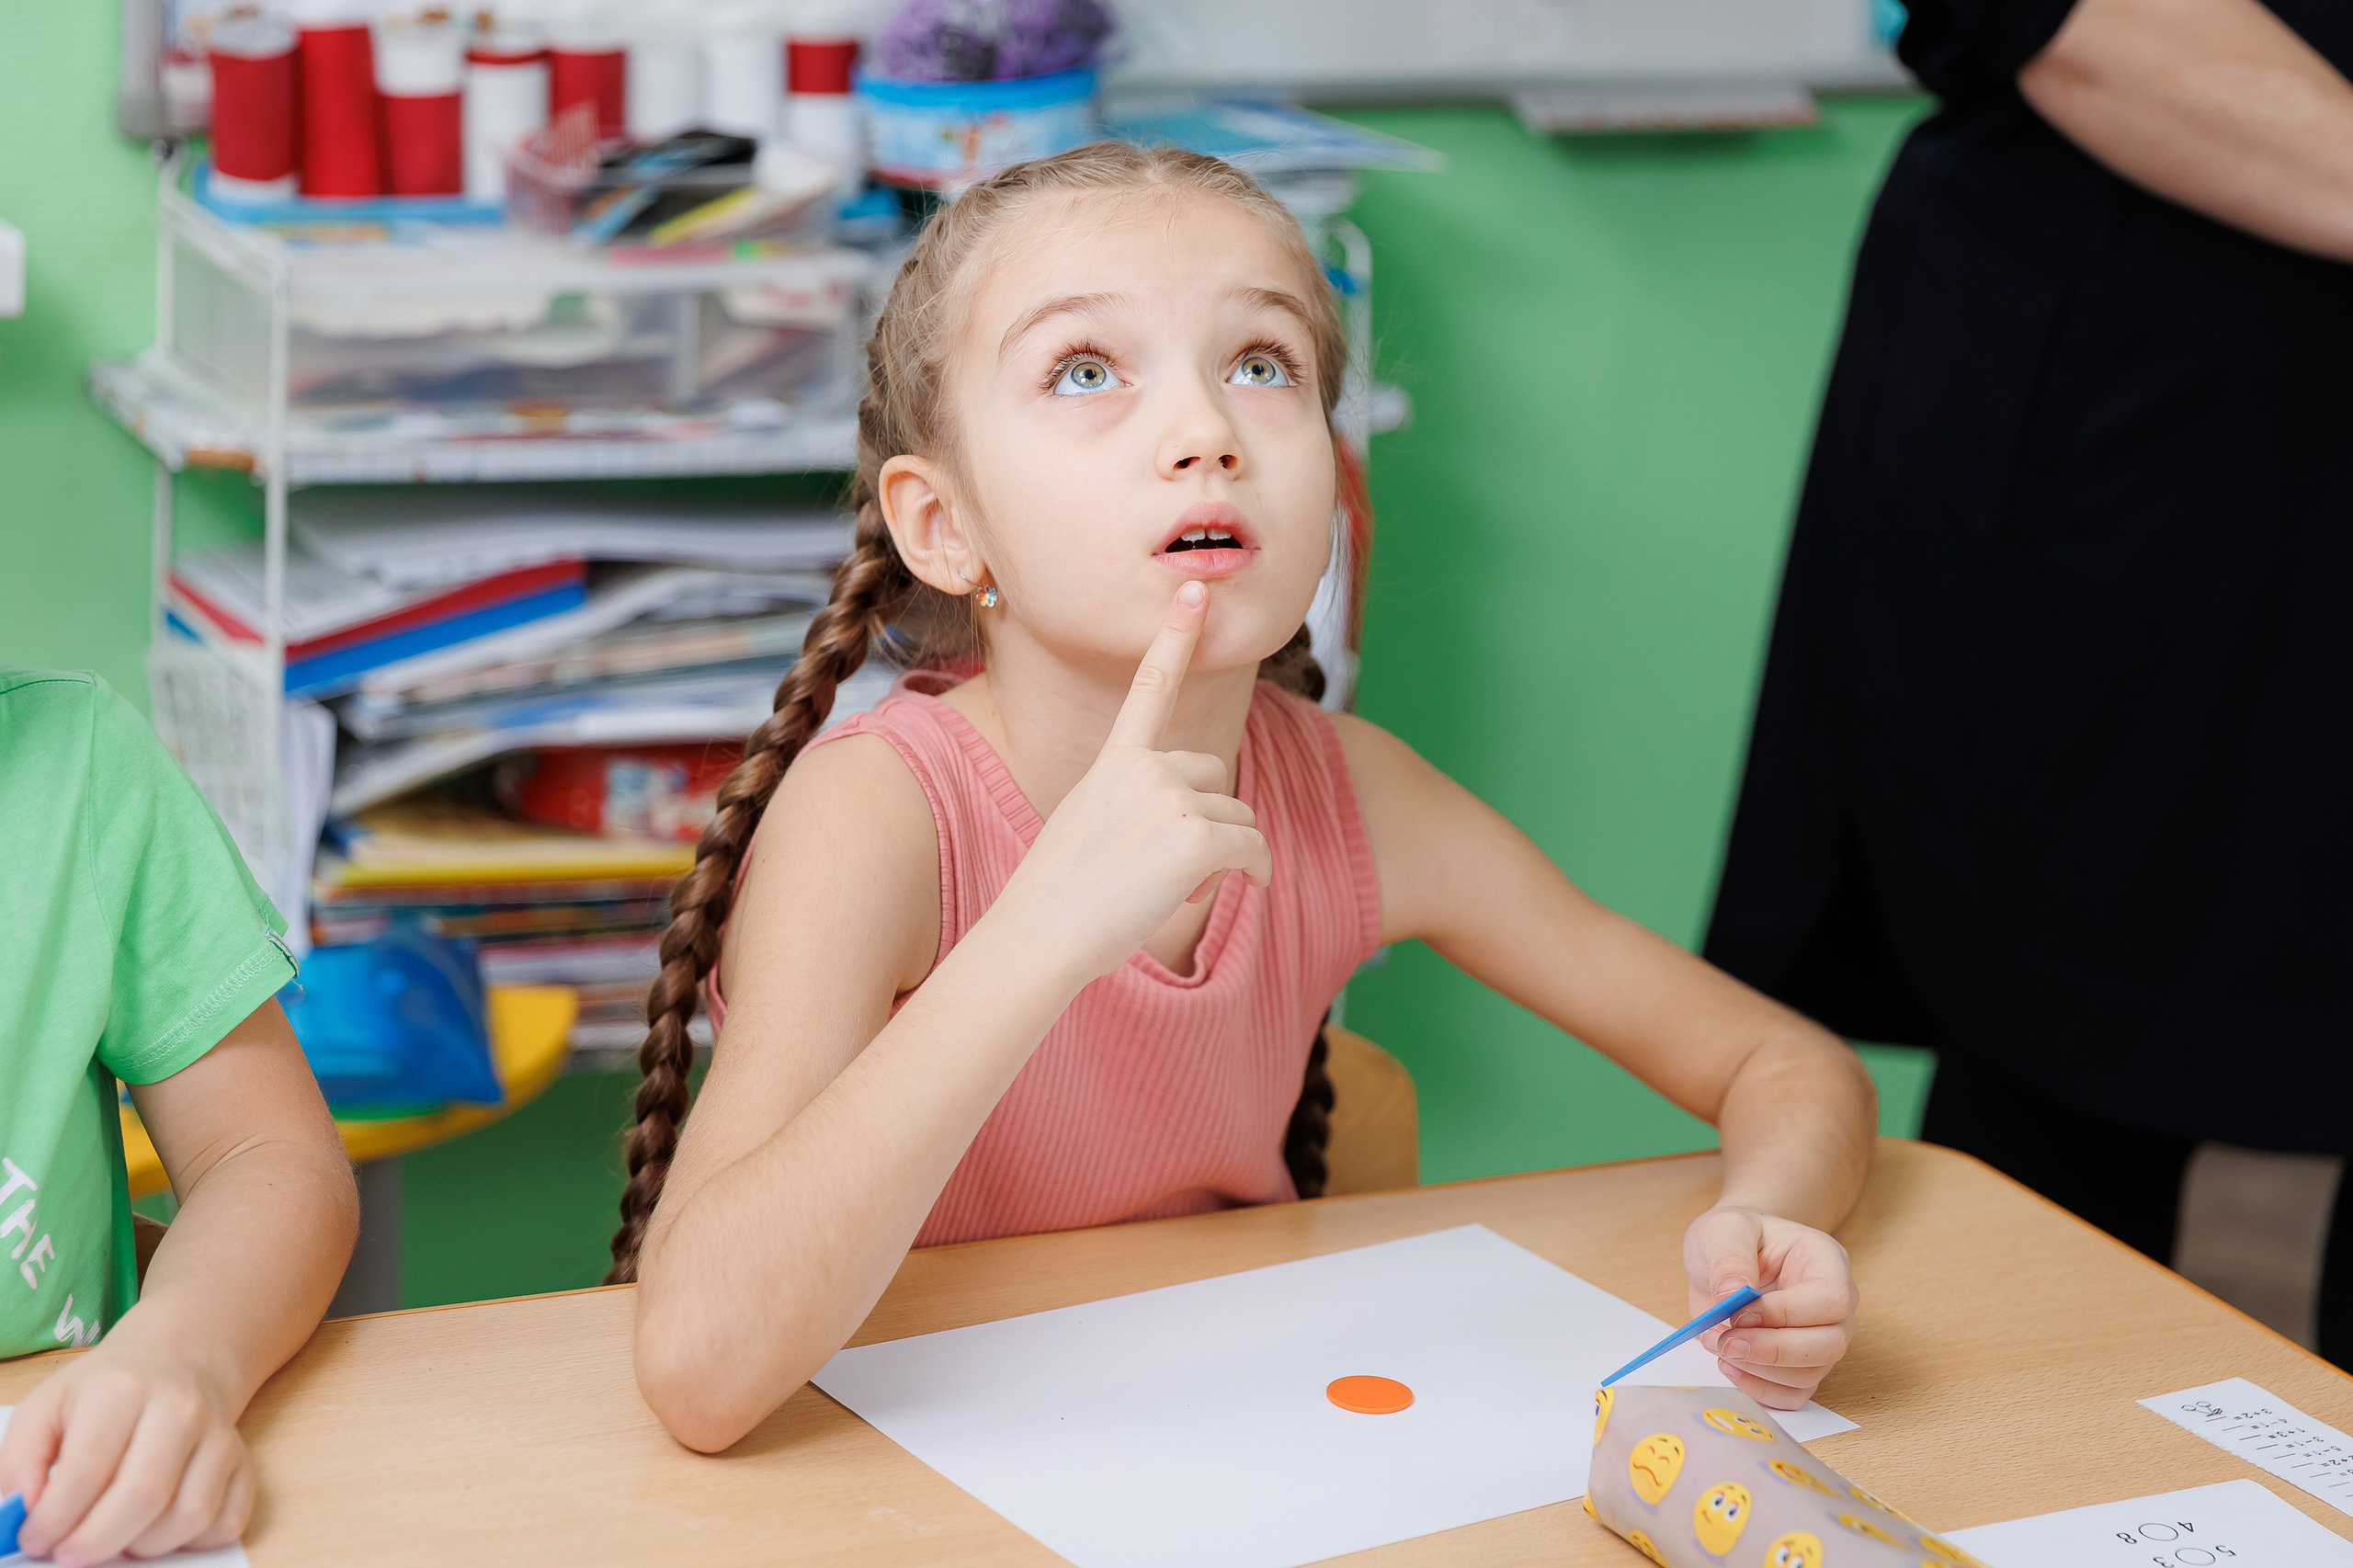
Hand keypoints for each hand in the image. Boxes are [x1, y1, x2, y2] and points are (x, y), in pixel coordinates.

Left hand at [0, 1335, 254, 1564]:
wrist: (179, 1360)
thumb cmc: (105, 1391)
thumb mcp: (48, 1405)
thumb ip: (18, 1457)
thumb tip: (15, 1507)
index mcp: (123, 1389)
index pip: (87, 1469)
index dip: (53, 1519)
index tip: (34, 1539)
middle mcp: (180, 1408)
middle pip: (144, 1494)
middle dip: (96, 1542)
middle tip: (68, 1556)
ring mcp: (219, 1436)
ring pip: (190, 1515)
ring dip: (142, 1546)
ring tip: (113, 1537)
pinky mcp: (244, 1462)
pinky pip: (228, 1522)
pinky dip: (191, 1541)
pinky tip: (158, 1528)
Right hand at [991, 579, 1272, 984]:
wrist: (1041, 934)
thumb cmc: (1055, 897)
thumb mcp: (1084, 828)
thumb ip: (1131, 810)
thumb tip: (1184, 836)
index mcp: (1113, 762)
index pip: (1151, 687)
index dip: (1174, 636)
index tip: (1194, 588)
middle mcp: (1144, 769)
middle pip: (1215, 776)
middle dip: (1209, 819)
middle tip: (1174, 868)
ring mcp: (1172, 800)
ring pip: (1237, 818)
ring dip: (1224, 856)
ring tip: (1175, 889)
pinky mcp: (1197, 837)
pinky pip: (1252, 847)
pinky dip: (1253, 871)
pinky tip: (1235, 891)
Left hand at [1681, 1205, 1856, 1409]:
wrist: (1724, 1256)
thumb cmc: (1733, 1236)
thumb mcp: (1724, 1229)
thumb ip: (1730, 1258)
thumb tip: (1733, 1295)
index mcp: (1827, 1263)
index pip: (1830, 1300)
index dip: (1785, 1314)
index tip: (1737, 1313)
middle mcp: (1835, 1306)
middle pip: (1830, 1344)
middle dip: (1773, 1350)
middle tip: (1725, 1342)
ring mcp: (1821, 1339)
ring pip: (1810, 1374)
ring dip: (1760, 1370)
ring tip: (1718, 1345)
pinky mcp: (1799, 1365)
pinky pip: (1793, 1394)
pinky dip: (1760, 1390)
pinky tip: (1730, 1366)